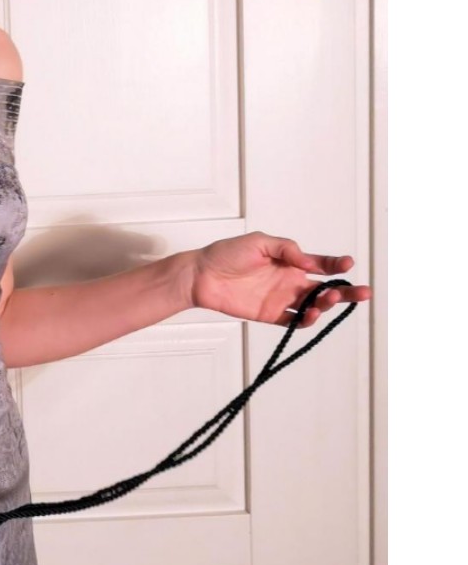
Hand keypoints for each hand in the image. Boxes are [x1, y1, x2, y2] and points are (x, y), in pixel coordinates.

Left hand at [189, 231, 371, 326]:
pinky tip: (311, 315)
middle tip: (362, 293)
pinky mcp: (269, 315)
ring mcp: (281, 299)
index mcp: (291, 262)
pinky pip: (293, 322)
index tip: (347, 264)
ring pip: (313, 306)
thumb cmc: (227, 254)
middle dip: (346, 291)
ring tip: (329, 299)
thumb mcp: (260, 242)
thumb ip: (287, 250)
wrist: (202, 275)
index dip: (337, 265)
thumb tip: (309, 261)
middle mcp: (289, 281)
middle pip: (325, 289)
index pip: (321, 264)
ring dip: (326, 305)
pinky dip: (306, 321)